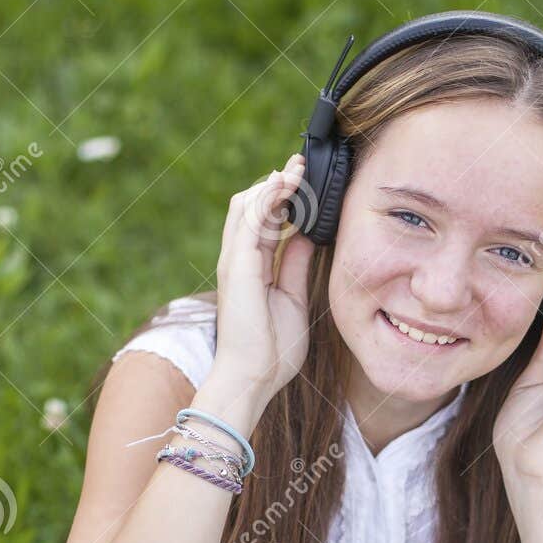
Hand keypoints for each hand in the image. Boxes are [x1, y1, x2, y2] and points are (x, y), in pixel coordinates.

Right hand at [212, 153, 314, 400]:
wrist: (253, 377)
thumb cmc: (271, 349)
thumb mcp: (293, 298)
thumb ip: (296, 265)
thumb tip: (307, 235)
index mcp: (253, 266)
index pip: (266, 219)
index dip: (284, 197)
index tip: (306, 180)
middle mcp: (240, 258)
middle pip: (253, 205)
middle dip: (278, 182)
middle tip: (302, 164)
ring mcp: (235, 260)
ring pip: (248, 205)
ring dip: (274, 184)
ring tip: (297, 168)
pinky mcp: (237, 266)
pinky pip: (249, 220)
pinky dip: (267, 198)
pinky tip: (285, 184)